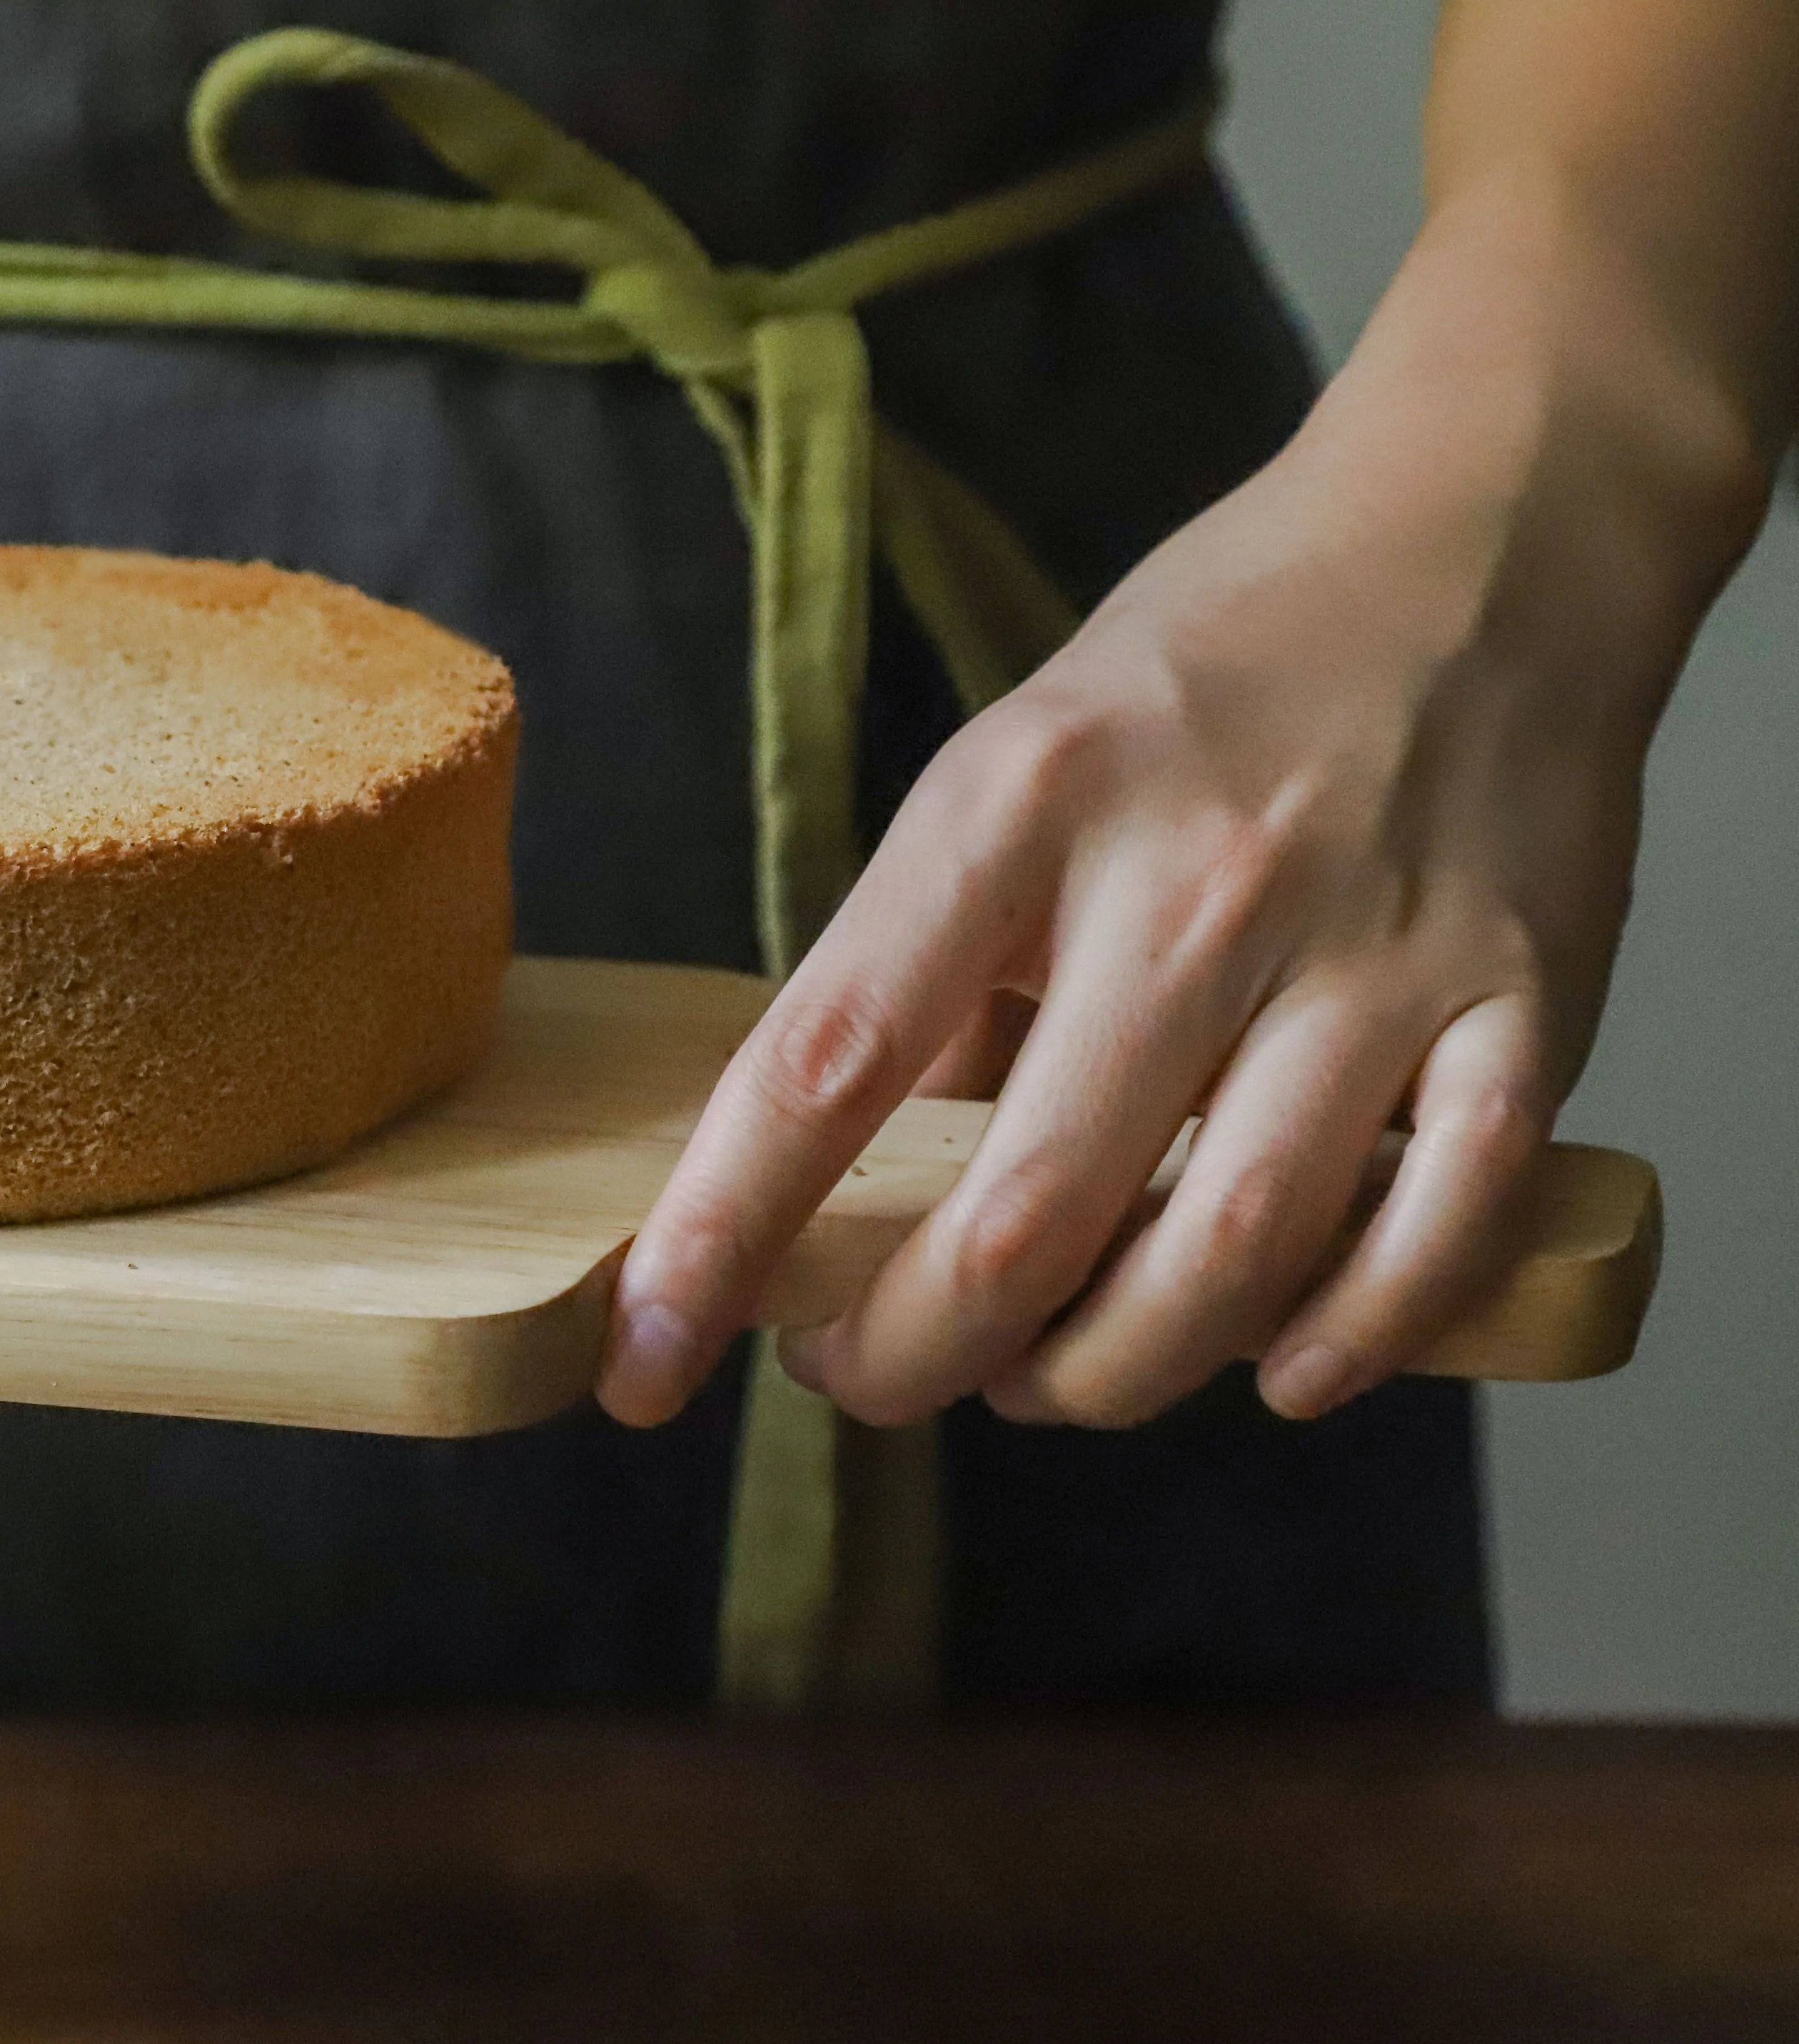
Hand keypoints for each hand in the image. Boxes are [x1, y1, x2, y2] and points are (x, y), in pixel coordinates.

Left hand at [596, 216, 1769, 1431]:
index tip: (641, 1359)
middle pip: (1022, 1218)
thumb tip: (846, 1199)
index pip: (823, 1068)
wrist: (1480, 540)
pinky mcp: (1524, 1001)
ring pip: (1221, 1258)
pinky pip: (1436, 1228)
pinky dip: (1345, 1340)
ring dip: (1106, 1374)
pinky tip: (1274, 1367)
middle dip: (913, 1354)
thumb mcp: (1011, 781)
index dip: (720, 1241)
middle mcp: (1189, 883)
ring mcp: (1370, 950)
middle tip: (870, 1377)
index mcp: (1015, 810)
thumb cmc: (1204, 684)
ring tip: (1046, 1379)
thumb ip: (940, 981)